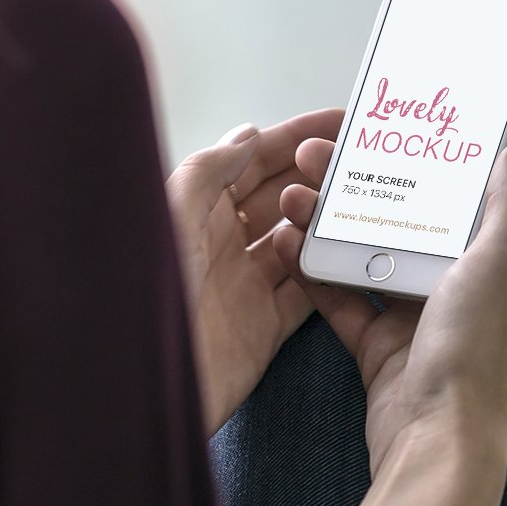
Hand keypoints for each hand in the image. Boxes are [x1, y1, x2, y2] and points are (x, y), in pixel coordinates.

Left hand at [166, 109, 343, 435]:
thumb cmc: (142, 294)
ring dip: (330, 223)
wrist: (137, 384)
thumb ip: (210, 171)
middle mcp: (221, 243)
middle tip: (368, 161)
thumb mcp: (172, 214)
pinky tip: (354, 255)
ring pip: (300, 242)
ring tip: (369, 202)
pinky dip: (331, 275)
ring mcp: (245, 285)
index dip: (296, 138)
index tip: (340, 122)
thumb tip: (247, 134)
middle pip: (282, 197)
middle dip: (320, 175)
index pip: (254, 161)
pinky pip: (308, 294)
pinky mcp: (264, 328)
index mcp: (196, 209)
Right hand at [247, 142, 506, 505]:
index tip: (379, 133)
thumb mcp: (498, 266)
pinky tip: (291, 246)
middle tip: (316, 158)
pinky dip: (317, 274)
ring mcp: (414, 319)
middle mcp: (454, 288)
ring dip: (329, 223)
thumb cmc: (472, 356)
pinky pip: (343, 300)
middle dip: (358, 187)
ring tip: (296, 196)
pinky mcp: (377, 347)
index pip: (450, 198)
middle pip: (400, 222)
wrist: (433, 439)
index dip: (415, 163)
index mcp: (488, 264)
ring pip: (366, 255)